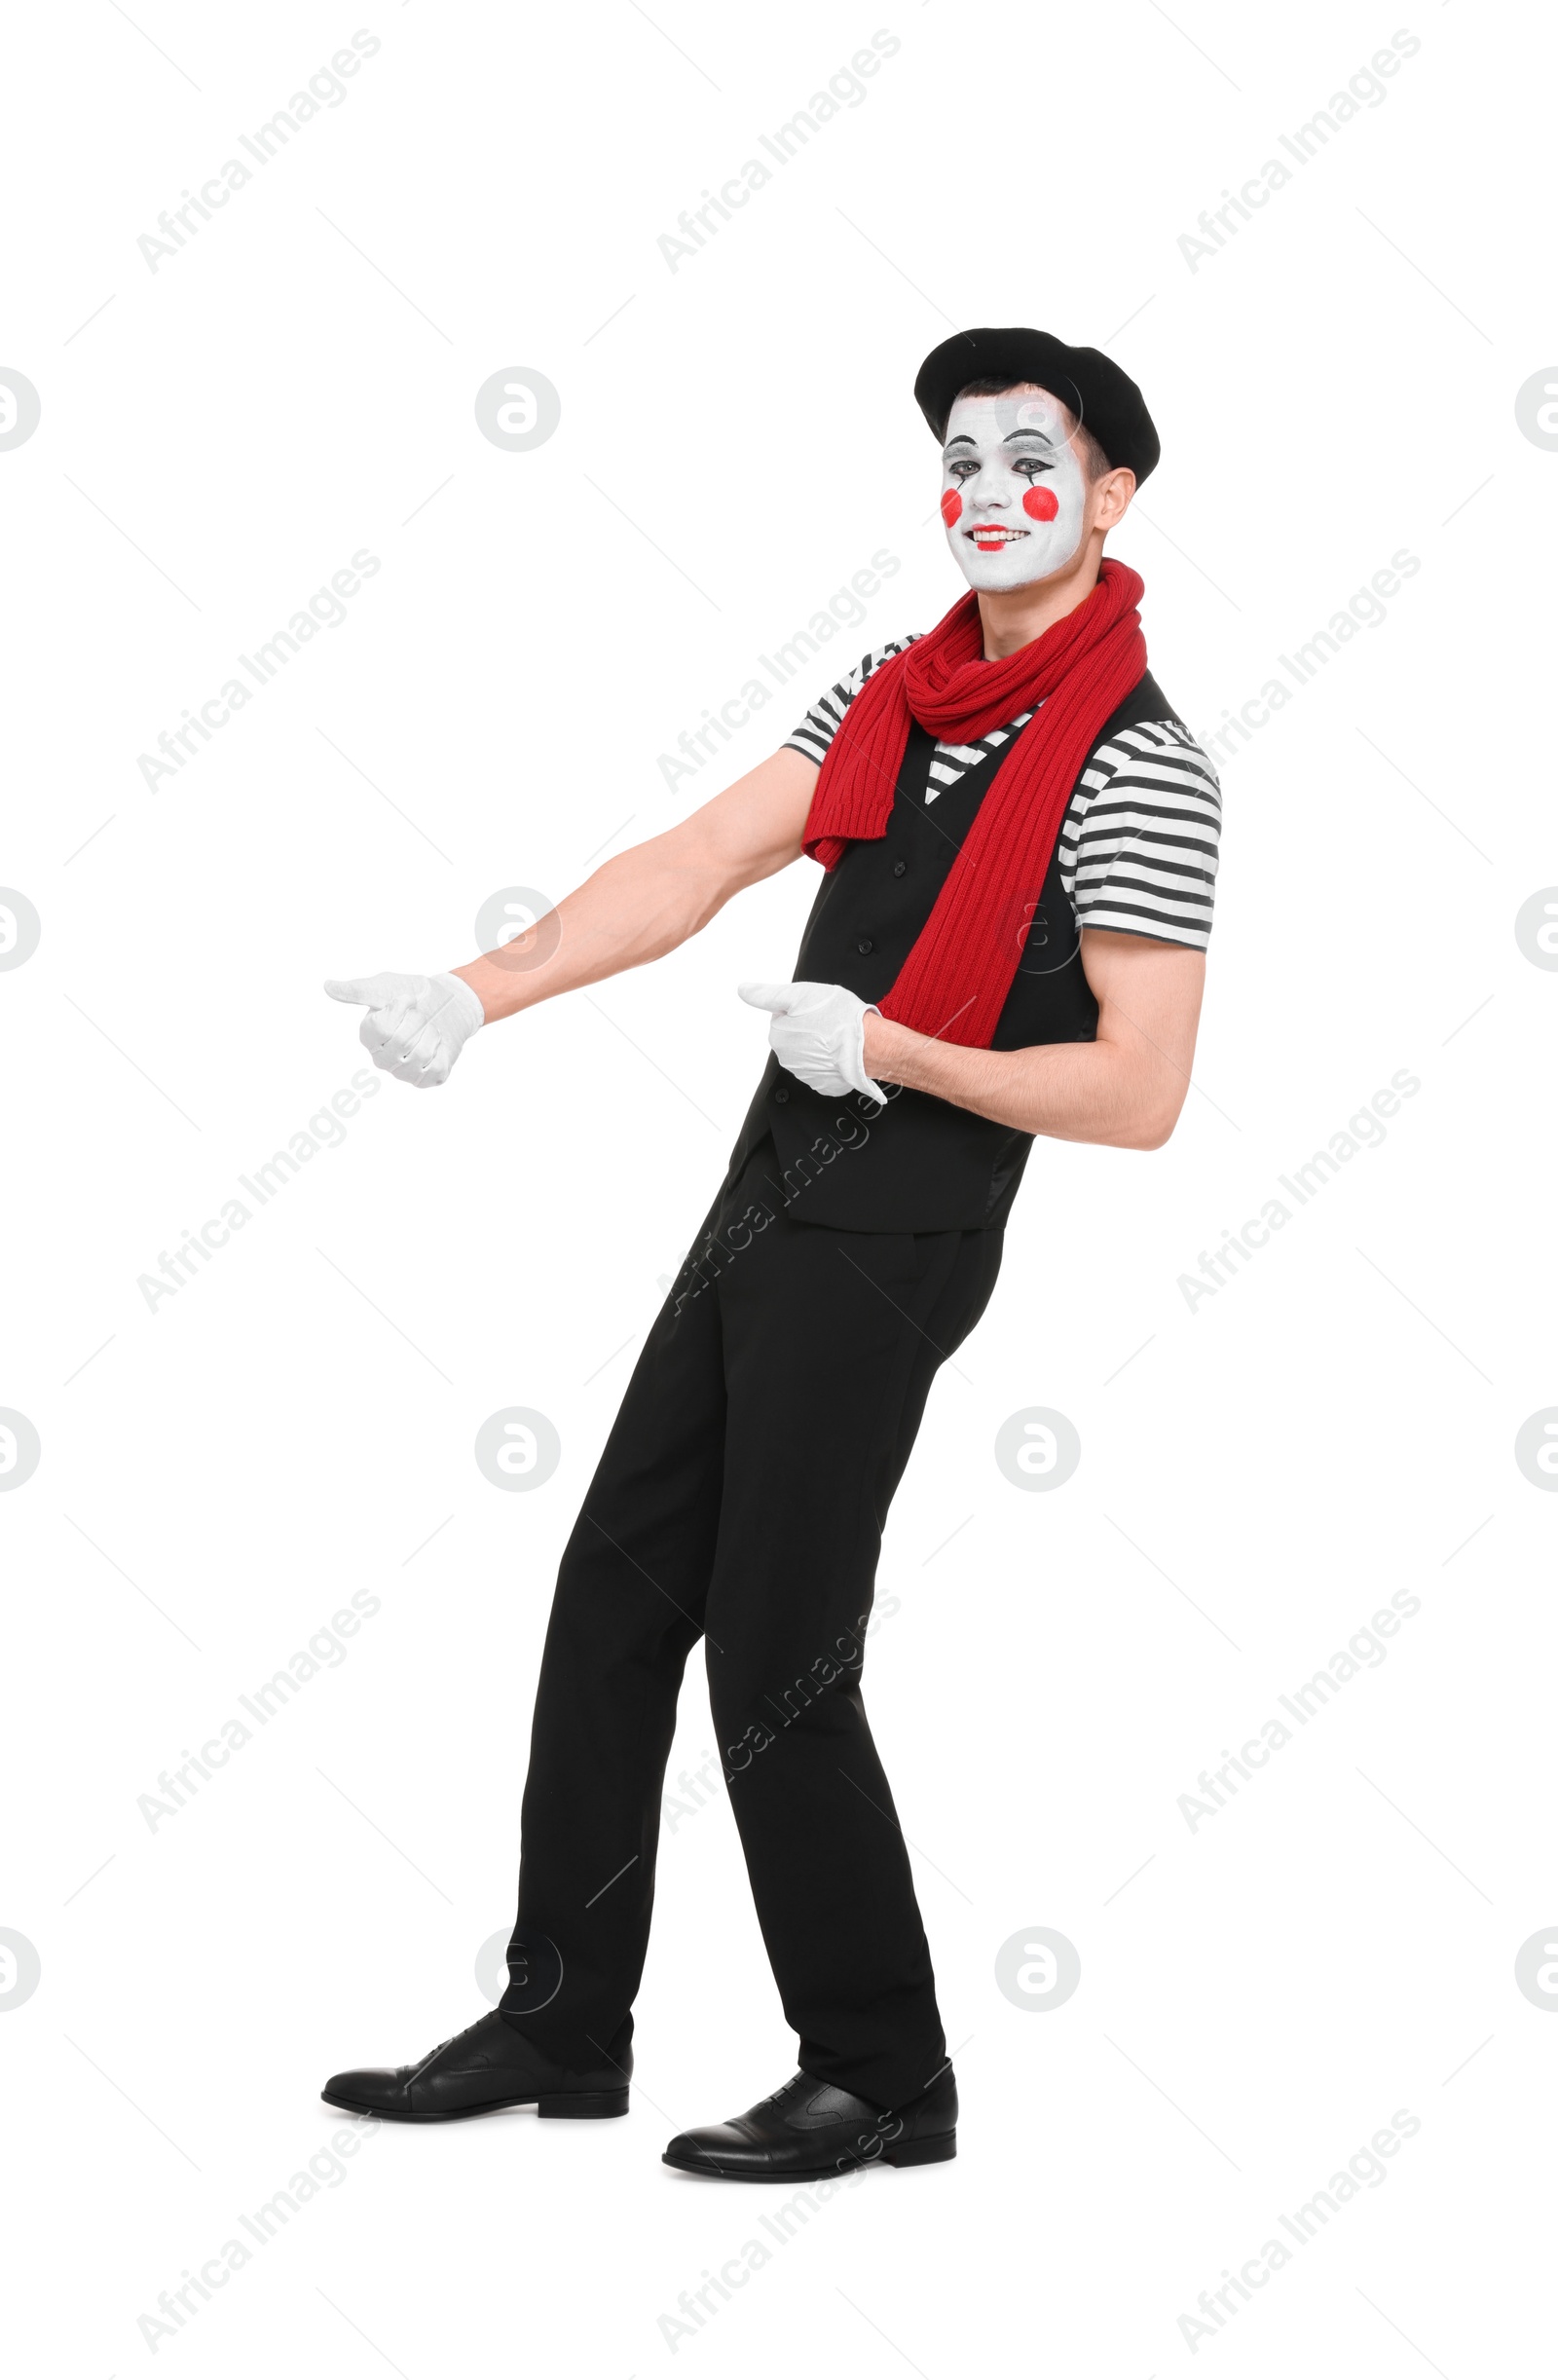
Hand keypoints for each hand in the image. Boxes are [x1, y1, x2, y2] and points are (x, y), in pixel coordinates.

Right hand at [324, 970, 484, 1088]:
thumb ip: (357, 990)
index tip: (408, 998)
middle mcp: (382, 1058)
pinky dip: (441, 1051)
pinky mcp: (425, 1080)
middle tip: (421, 1015)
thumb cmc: (414, 994)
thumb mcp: (385, 987)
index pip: (381, 1028)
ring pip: (419, 1055)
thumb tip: (327, 986)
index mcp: (369, 1036)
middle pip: (401, 1041)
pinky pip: (435, 1069)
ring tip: (429, 1029)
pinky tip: (437, 1045)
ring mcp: (402, 1072)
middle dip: (418, 1020)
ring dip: (431, 1034)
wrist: (451, 1003)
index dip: (400, 1009)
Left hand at [738, 979, 883, 1101]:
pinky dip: (832, 1061)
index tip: (815, 1010)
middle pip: (795, 1036)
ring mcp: (806, 1074)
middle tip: (827, 1022)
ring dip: (820, 1044)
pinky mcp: (825, 1084)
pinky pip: (825, 1069)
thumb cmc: (837, 1018)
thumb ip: (766, 994)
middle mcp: (788, 1059)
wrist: (867, 1045)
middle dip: (809, 1028)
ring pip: (810, 1053)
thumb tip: (744, 990)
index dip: (800, 1010)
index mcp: (778, 1036)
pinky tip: (840, 1052)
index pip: (783, 1017)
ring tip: (836, 1035)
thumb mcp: (797, 994)